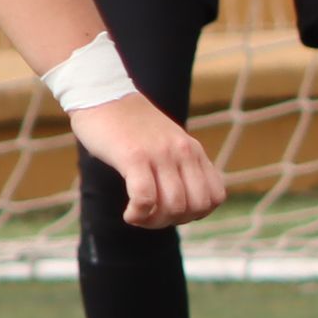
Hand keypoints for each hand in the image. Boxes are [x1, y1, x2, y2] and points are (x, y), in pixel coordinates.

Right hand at [70, 95, 225, 229]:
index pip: (215, 197)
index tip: (171, 210)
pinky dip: (139, 215)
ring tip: (138, 214)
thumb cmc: (130, 127)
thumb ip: (181, 167)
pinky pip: (146, 199)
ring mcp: (160, 153)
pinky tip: (129, 214)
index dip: (196, 214)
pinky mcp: (134, 156)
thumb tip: (185, 206)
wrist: (101, 96)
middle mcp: (182, 152)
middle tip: (152, 216)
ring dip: (154, 222)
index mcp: (193, 150)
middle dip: (175, 221)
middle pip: (197, 207)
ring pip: (174, 206)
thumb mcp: (167, 143)